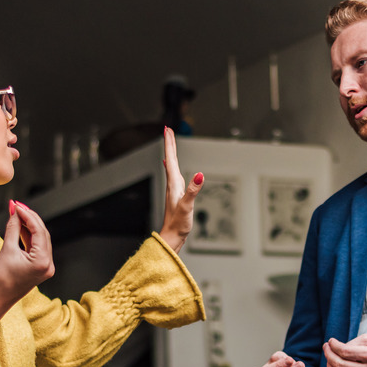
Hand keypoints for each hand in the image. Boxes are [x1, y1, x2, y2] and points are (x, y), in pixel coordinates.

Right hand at [0, 201, 54, 327]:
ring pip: (40, 240)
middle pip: (42, 234)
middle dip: (30, 218)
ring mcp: (46, 267)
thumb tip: (15, 212)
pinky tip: (21, 226)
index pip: (39, 231)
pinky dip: (29, 237)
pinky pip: (37, 248)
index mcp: (43, 261)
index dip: (28, 215)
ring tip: (17, 213)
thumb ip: (13, 228)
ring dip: (29, 226)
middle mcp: (48, 264)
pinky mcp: (40, 268)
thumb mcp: (6, 250)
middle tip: (17, 206)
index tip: (16, 205)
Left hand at [158, 126, 203, 251]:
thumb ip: (193, 190)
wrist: (172, 237)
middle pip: (170, 159)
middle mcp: (172, 184)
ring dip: (171, 152)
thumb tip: (200, 175)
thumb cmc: (178, 223)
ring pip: (172, 165)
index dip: (170, 144)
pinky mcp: (176, 194)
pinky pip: (173, 174)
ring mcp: (174, 189)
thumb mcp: (187, 206)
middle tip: (168, 130)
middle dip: (170, 144)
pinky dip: (172, 165)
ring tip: (170, 143)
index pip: (171, 159)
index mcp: (174, 184)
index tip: (167, 129)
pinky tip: (170, 166)